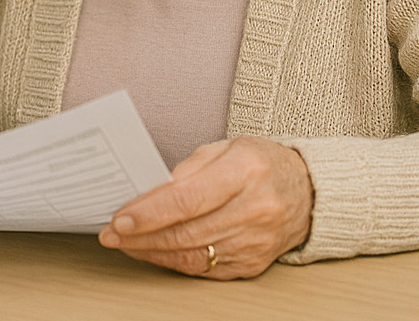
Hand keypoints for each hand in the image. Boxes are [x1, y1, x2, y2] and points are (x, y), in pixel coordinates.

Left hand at [97, 136, 313, 279]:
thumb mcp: (224, 148)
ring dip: (152, 251)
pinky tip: (154, 252)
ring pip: (193, 255)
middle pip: (186, 231)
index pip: (188, 199)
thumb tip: (149, 194)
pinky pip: (206, 269)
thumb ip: (186, 169)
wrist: (308, 191)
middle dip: (141, 235)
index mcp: (245, 172)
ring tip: (125, 243)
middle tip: (110, 234)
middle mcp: (255, 210)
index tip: (119, 218)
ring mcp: (257, 242)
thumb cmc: (259, 163)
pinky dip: (174, 262)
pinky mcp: (254, 264)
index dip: (149, 212)